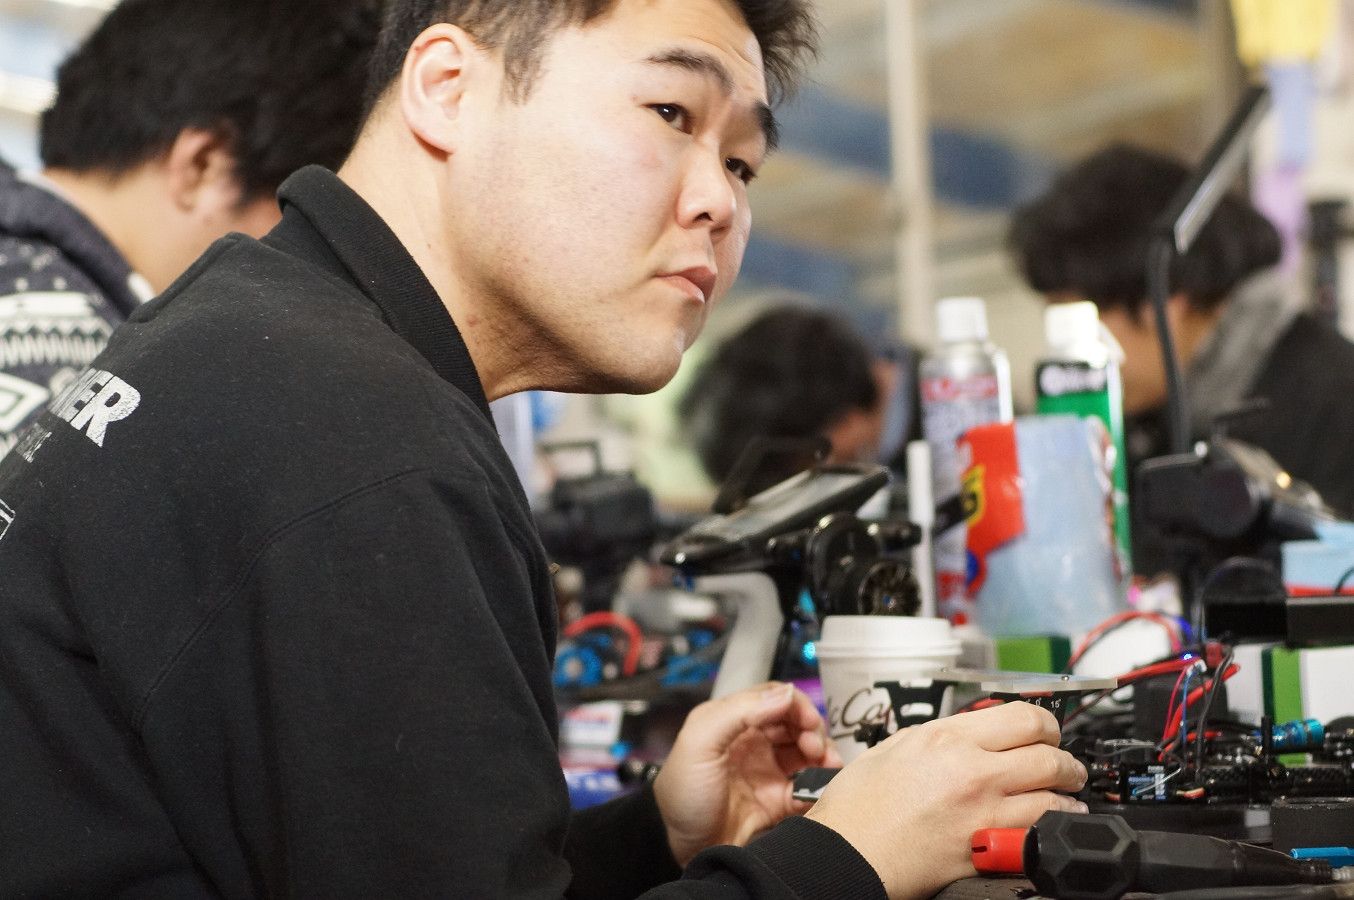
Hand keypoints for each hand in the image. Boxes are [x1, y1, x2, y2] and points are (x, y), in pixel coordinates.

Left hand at [653, 682, 839, 865]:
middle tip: (816, 750)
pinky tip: (819, 790)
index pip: (773, 698)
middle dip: (813, 731)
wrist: (681, 849)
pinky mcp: (778, 801)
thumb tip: (785, 694)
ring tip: (828, 768)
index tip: (809, 723)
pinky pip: (807, 787)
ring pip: (806, 753)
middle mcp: (752, 742)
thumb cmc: (683, 794)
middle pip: (795, 723)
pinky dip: (819, 785)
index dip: (795, 705)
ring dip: (823, 755)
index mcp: (731, 721)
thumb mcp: (699, 743)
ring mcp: (767, 771)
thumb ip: (738, 712)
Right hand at [806, 701, 1086, 899]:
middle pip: (1048, 755)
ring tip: (1069, 793)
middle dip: (1066, 759)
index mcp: (947, 738)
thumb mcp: (894, 747)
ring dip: (1068, 793)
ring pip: (1053, 795)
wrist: (848, 854)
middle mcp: (972, 770)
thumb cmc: (858, 807)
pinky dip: (1054, 824)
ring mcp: (984, 811)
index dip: (1045, 722)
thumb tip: (971, 731)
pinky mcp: (987, 848)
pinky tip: (1054, 822)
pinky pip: (1038, 831)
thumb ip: (939, 735)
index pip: (1022, 717)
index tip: (1047, 731)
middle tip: (1067, 763)